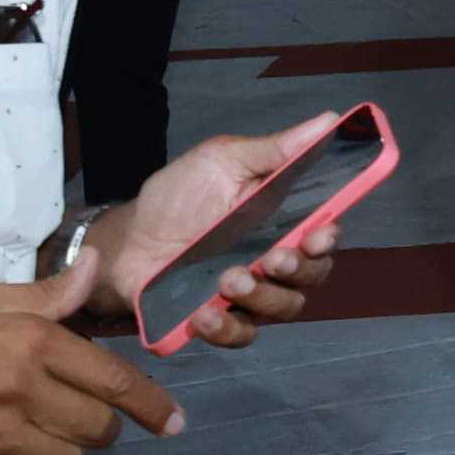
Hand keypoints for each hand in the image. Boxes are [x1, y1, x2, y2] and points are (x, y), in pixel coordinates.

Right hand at [0, 256, 182, 454]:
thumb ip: (40, 295)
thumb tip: (96, 267)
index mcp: (27, 342)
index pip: (113, 381)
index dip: (151, 406)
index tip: (173, 423)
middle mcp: (18, 392)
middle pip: (95, 428)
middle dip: (99, 427)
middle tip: (79, 418)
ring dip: (61, 453)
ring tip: (34, 435)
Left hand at [99, 109, 354, 344]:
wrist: (126, 240)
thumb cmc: (178, 197)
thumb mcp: (221, 162)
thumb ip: (273, 150)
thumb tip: (329, 120)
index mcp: (285, 221)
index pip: (325, 234)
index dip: (329, 237)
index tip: (318, 234)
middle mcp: (277, 260)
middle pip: (313, 275)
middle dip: (299, 270)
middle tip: (271, 258)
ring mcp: (251, 294)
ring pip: (284, 307)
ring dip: (263, 297)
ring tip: (229, 279)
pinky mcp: (220, 319)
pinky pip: (241, 335)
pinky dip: (228, 329)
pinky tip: (206, 312)